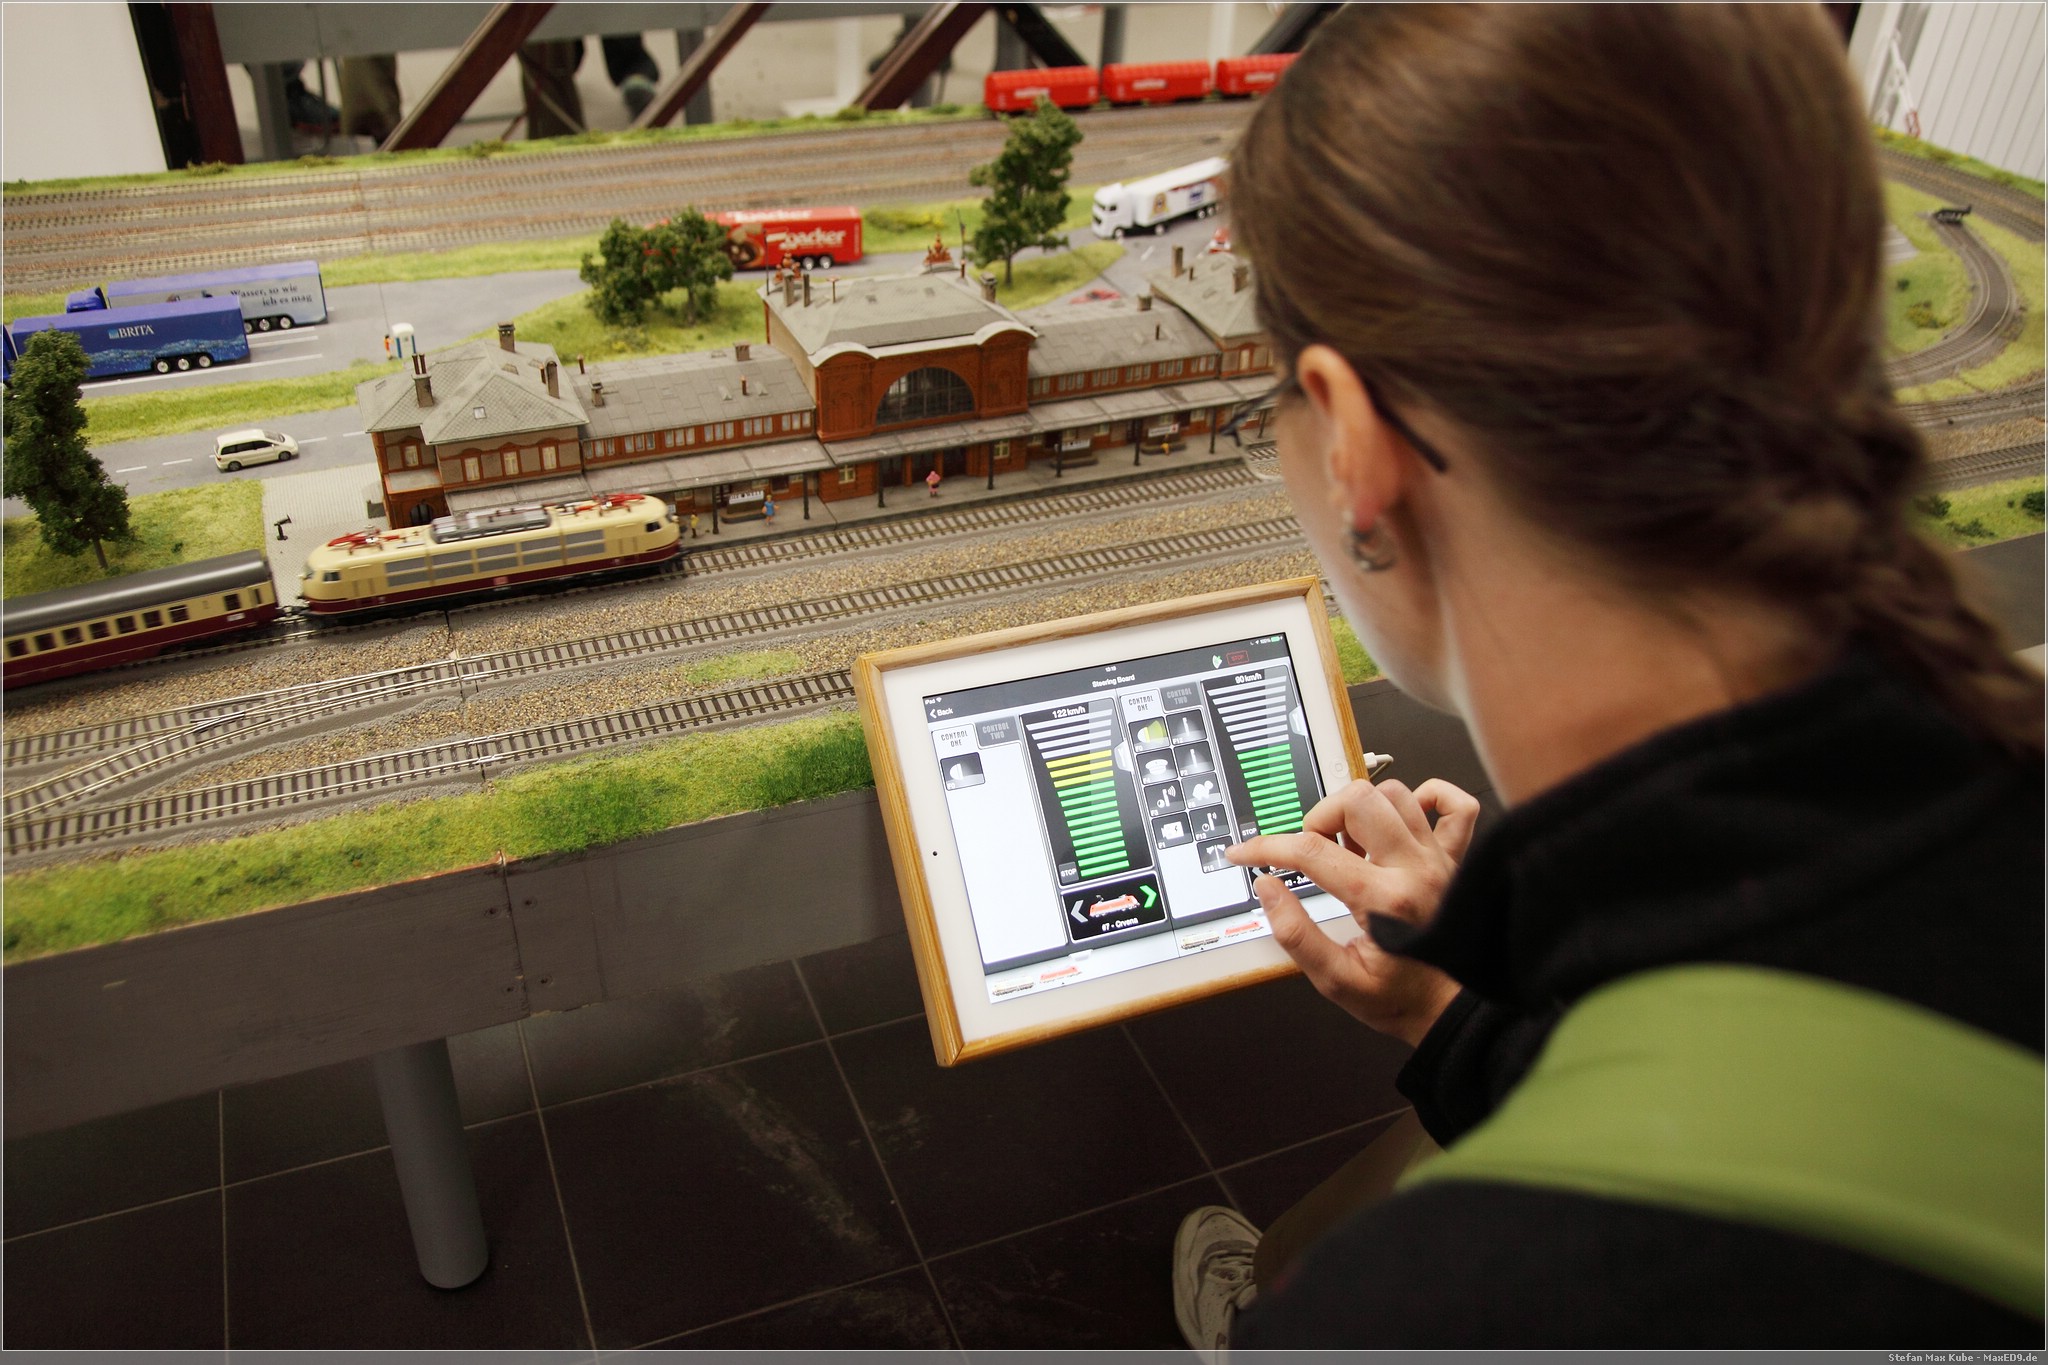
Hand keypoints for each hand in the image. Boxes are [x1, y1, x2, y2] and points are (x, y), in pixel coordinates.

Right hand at [1228, 777, 1479, 1046]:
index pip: (1312, 851)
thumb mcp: (1336, 981)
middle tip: (1313, 850)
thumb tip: (1268, 888)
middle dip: (1320, 817)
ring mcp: (1439, 859)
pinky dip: (1428, 799)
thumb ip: (1296, 935)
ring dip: (1363, 810)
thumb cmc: (1400, 999)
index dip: (1266, 847)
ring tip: (1352, 844)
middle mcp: (1415, 869)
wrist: (1451, 1009)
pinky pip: (1455, 805)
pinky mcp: (1456, 859)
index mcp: (1384, 900)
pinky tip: (1402, 820)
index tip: (1246, 853)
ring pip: (1396, 794)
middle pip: (1358, 800)